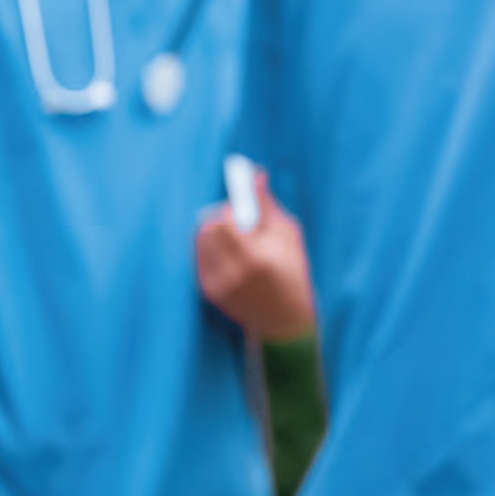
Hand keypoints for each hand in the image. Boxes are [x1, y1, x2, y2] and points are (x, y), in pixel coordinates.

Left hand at [196, 173, 315, 341]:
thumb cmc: (293, 273)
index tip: (240, 199)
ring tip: (236, 237)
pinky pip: (200, 256)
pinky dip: (213, 248)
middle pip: (207, 229)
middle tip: (238, 219)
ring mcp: (217, 284)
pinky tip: (232, 253)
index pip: (224, 221)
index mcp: (254, 258)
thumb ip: (268, 207)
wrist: (284, 319)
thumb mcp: (289, 236)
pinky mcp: (208, 291)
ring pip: (200, 241)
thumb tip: (256, 176)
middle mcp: (231, 273)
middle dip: (221, 218)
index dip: (231, 206)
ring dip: (214, 232)